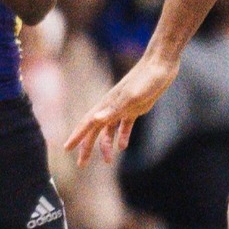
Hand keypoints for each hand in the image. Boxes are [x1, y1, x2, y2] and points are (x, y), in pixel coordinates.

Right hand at [63, 53, 179, 166]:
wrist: (162, 64)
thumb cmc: (147, 79)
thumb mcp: (132, 98)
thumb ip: (113, 110)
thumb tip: (95, 120)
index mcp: (107, 104)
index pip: (87, 123)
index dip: (76, 136)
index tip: (66, 148)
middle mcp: (111, 106)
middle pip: (94, 130)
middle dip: (87, 147)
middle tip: (81, 164)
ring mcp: (123, 107)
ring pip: (109, 130)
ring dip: (106, 145)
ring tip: (108, 161)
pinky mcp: (135, 107)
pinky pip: (124, 125)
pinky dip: (122, 136)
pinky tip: (122, 146)